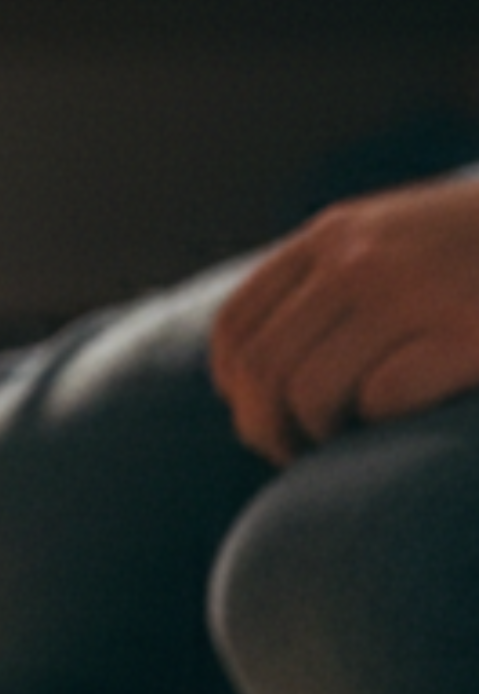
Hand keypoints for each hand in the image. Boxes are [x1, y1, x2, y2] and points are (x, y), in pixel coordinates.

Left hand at [210, 173, 478, 461]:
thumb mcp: (398, 241)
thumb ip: (333, 285)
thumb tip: (247, 376)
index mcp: (335, 236)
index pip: (238, 325)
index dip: (237, 389)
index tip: (260, 421)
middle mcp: (361, 258)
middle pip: (263, 369)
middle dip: (268, 428)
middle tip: (297, 456)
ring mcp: (413, 292)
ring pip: (311, 391)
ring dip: (321, 435)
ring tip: (347, 448)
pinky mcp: (467, 335)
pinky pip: (383, 398)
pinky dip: (383, 425)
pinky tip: (406, 425)